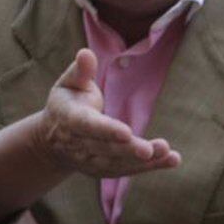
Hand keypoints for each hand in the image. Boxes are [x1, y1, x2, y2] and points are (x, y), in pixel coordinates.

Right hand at [37, 49, 181, 178]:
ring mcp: (90, 161)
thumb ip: (80, 71)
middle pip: (106, 149)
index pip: (89, 126)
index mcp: (70, 119)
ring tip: (169, 155)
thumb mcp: (67, 84)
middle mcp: (79, 144)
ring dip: (144, 162)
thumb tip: (86, 53)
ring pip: (118, 163)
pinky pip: (127, 170)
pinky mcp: (103, 170)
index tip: (127, 132)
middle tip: (152, 149)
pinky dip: (149, 167)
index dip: (107, 130)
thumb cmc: (66, 104)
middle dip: (130, 150)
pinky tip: (171, 160)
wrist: (52, 141)